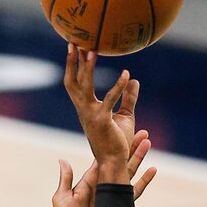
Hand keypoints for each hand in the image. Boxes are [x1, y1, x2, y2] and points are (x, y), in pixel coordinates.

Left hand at [53, 138, 154, 206]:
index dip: (111, 144)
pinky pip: (135, 191)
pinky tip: (153, 170)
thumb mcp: (61, 198)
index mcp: (91, 180)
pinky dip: (145, 181)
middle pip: (120, 161)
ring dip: (139, 157)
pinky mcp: (122, 205)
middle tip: (142, 131)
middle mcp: (104, 184)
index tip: (118, 128)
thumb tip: (63, 160)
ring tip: (148, 142)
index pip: (103, 157)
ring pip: (130, 171)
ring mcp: (114, 194)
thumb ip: (66, 180)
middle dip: (130, 146)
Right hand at [63, 47, 147, 182]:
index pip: (74, 84)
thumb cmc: (118, 143)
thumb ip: (128, 98)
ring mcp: (91, 115)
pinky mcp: (103, 121)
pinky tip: (126, 75)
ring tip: (92, 51)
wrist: (115, 164)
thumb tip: (134, 80)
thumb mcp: (126, 116)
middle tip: (74, 42)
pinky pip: (110, 99)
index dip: (72, 66)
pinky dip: (118, 87)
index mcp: (85, 109)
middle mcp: (84, 110)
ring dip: (88, 68)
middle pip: (73, 82)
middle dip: (72, 63)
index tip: (73, 48)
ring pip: (85, 87)